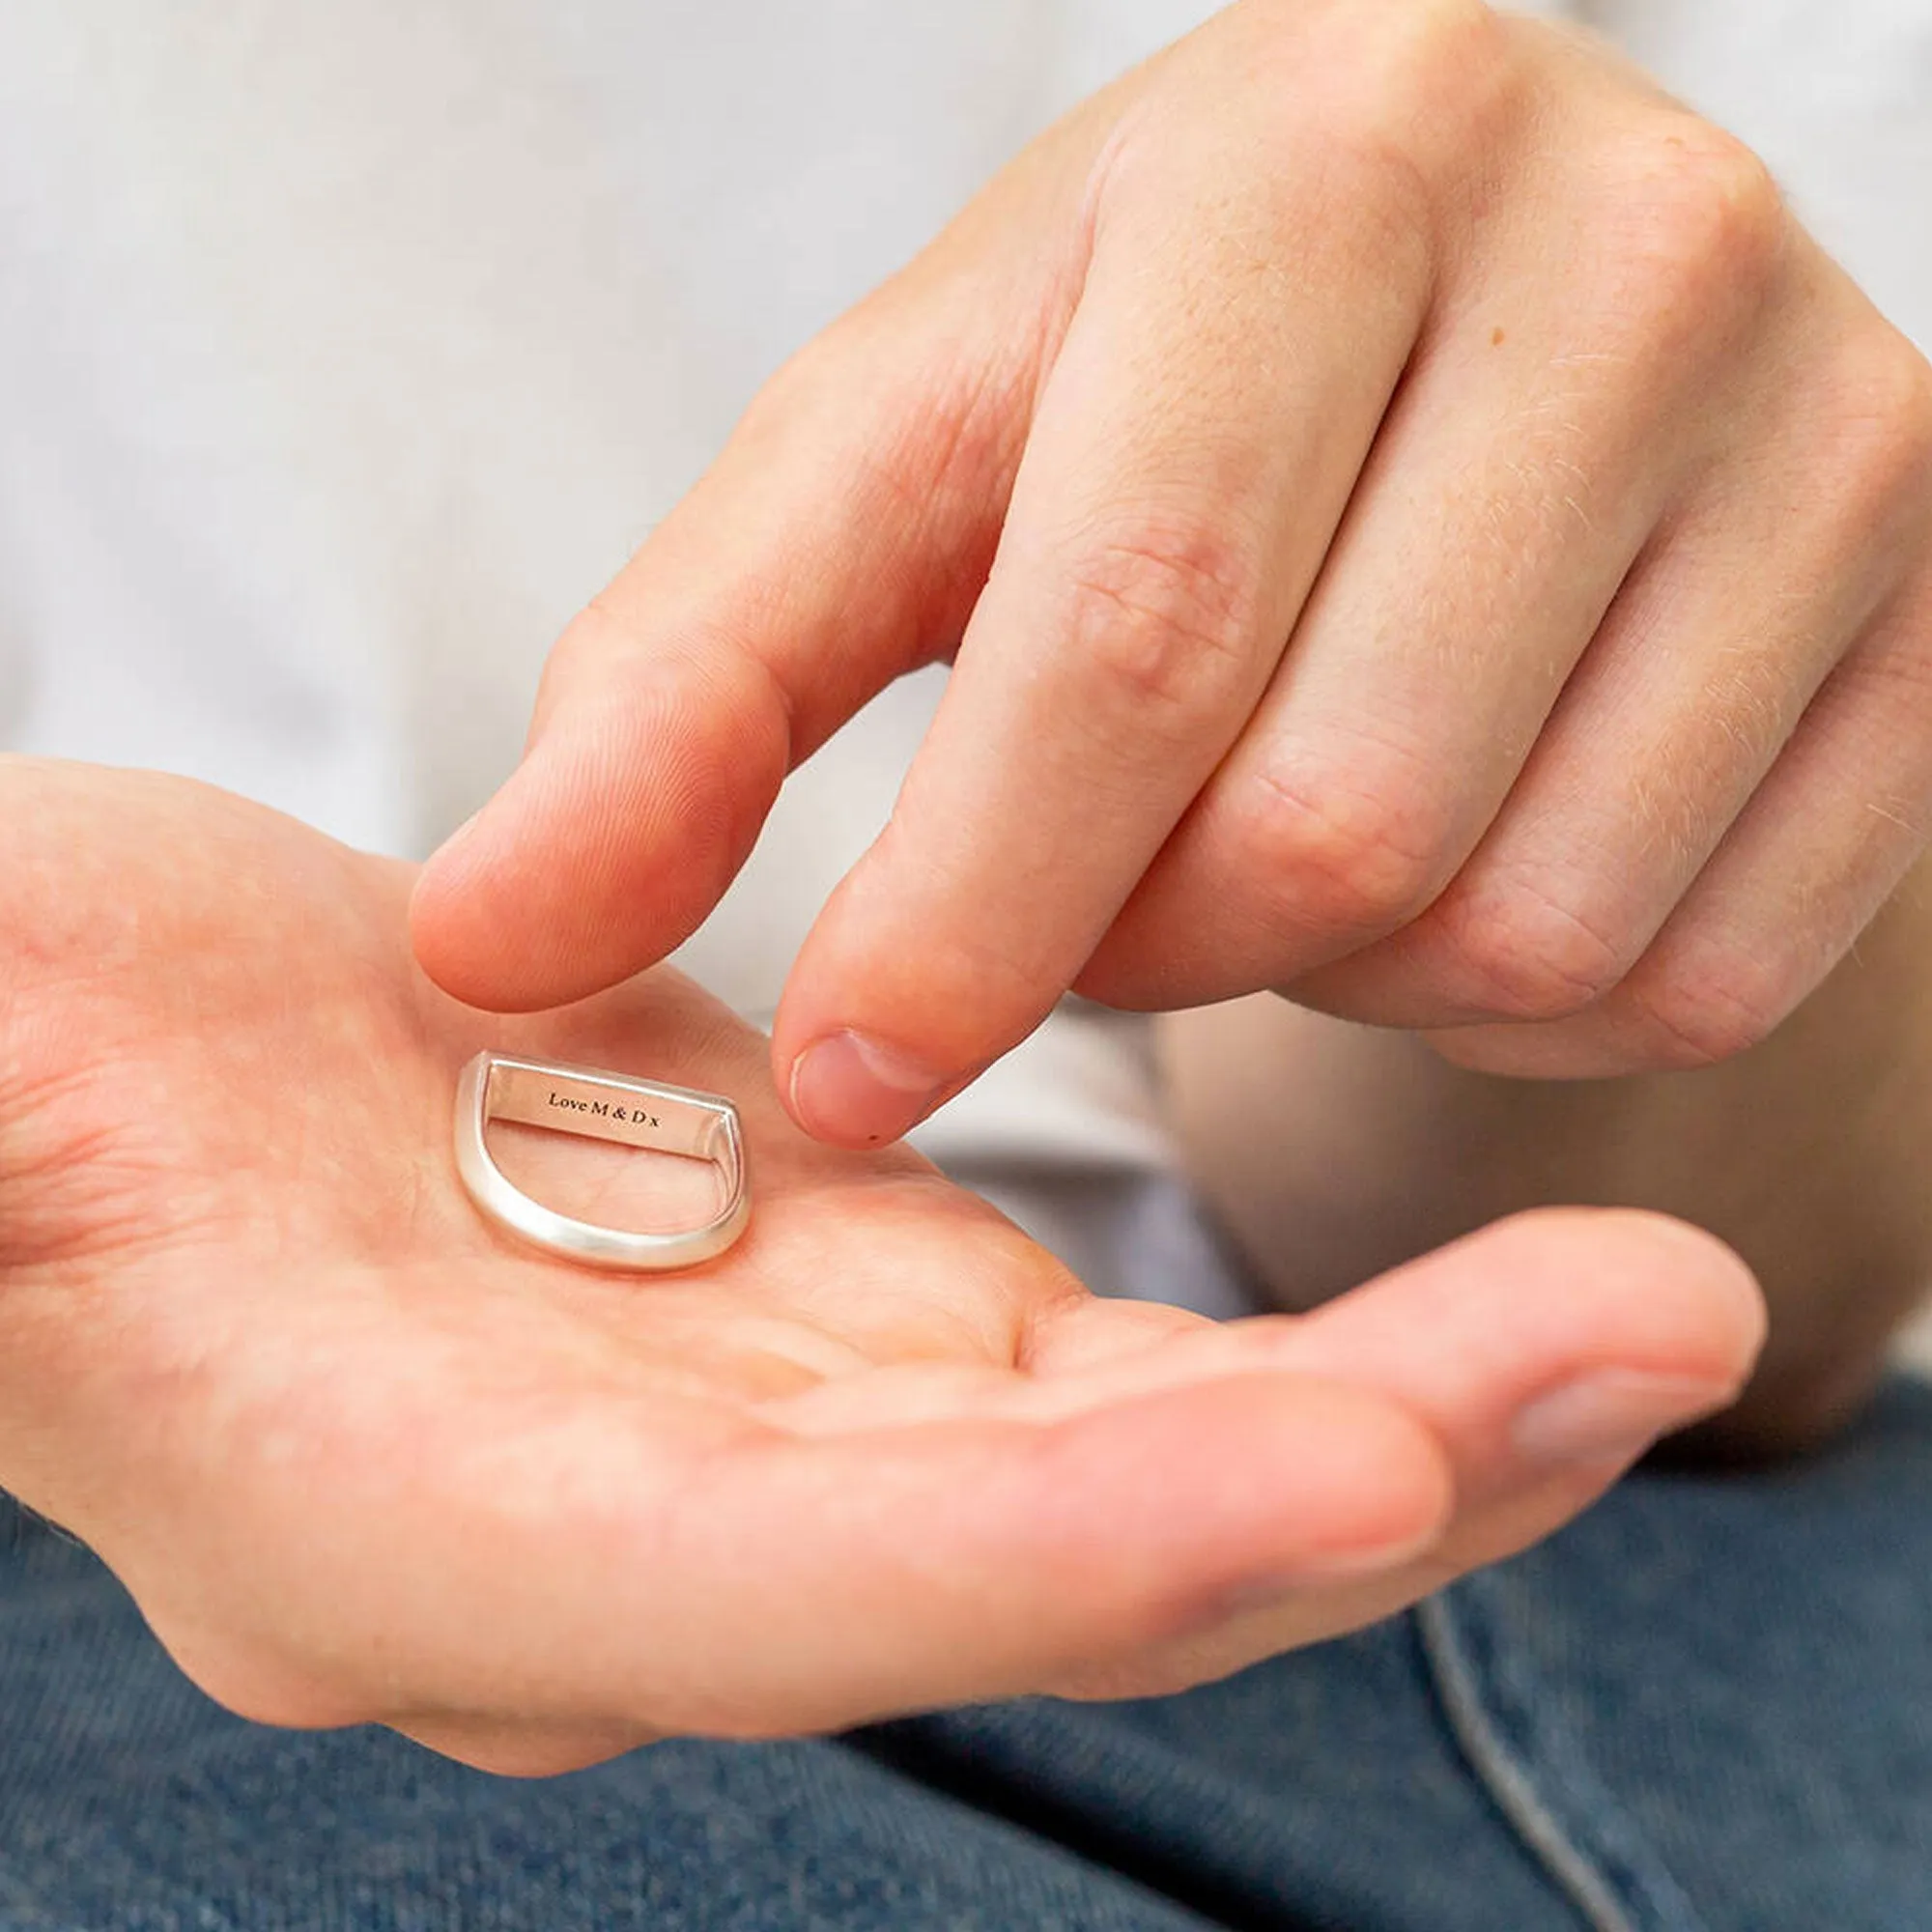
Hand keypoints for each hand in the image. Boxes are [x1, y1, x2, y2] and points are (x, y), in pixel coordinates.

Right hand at [0, 759, 1757, 1768]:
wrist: (103, 1044)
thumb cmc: (17, 1051)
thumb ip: (4, 1147)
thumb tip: (2, 1133)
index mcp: (398, 1511)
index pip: (779, 1584)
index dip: (1052, 1557)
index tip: (1352, 1468)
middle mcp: (619, 1529)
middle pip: (1026, 1545)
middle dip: (1338, 1474)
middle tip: (1635, 1336)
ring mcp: (741, 1425)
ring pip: (1108, 1464)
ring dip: (1376, 1404)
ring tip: (1633, 1305)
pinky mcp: (809, 1311)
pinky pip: (1081, 1370)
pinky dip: (1262, 1340)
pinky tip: (1456, 1293)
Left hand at [411, 0, 1931, 1143]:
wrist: (1449, 340)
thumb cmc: (1134, 403)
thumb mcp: (884, 490)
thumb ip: (675, 703)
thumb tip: (476, 947)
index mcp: (1322, 152)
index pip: (1133, 624)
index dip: (966, 912)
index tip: (848, 1075)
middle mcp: (1631, 250)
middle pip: (1334, 815)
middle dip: (1154, 934)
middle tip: (1099, 873)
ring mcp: (1832, 431)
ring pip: (1522, 918)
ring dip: (1327, 964)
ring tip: (1269, 839)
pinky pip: (1693, 963)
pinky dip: (1512, 993)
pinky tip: (1442, 861)